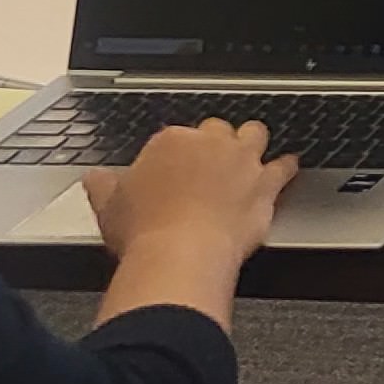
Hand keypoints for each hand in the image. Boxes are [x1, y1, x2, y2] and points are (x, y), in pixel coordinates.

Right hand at [85, 119, 294, 265]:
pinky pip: (284, 166)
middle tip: (210, 161)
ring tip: (250, 151)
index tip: (176, 167)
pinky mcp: (266, 183)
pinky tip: (288, 166)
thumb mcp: (108, 207)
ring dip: (252, 143)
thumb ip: (103, 186)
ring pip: (254, 135)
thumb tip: (94, 177)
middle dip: (215, 142)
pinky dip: (287, 166)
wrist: (181, 254)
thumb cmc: (144, 232)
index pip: (177, 136)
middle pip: (218, 130)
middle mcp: (211, 143)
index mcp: (171, 141)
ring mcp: (242, 161)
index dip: (177, 153)